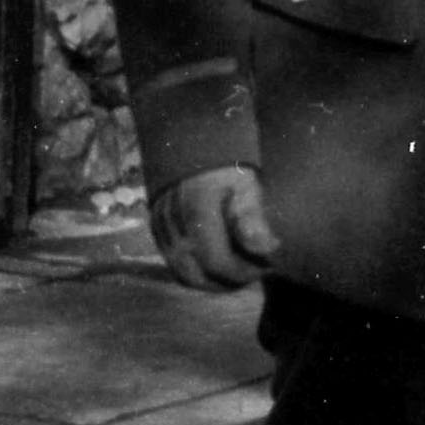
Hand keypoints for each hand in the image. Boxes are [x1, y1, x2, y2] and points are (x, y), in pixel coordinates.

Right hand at [151, 163, 281, 291]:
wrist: (192, 143)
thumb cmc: (227, 165)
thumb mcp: (246, 184)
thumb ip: (253, 217)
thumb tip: (267, 249)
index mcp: (196, 211)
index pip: (217, 262)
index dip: (245, 272)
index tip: (268, 266)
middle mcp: (172, 224)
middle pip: (197, 275)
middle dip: (229, 281)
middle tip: (256, 272)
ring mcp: (160, 228)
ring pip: (183, 273)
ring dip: (213, 281)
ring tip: (240, 271)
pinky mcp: (156, 229)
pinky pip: (174, 263)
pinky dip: (197, 271)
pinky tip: (219, 266)